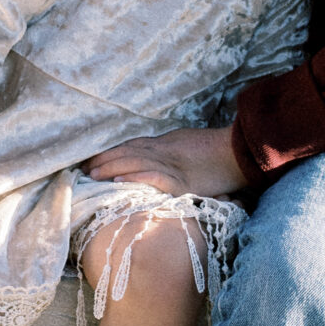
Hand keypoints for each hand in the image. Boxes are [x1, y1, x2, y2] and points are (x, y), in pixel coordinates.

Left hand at [85, 126, 245, 199]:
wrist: (242, 153)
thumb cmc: (220, 153)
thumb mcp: (190, 149)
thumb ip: (171, 155)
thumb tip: (153, 167)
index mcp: (167, 144)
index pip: (132, 146)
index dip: (110, 151)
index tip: (90, 158)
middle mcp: (166, 151)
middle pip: (129, 151)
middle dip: (104, 159)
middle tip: (81, 168)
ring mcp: (174, 165)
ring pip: (136, 161)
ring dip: (112, 167)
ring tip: (92, 174)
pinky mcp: (183, 180)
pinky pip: (156, 177)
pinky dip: (137, 177)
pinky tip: (120, 180)